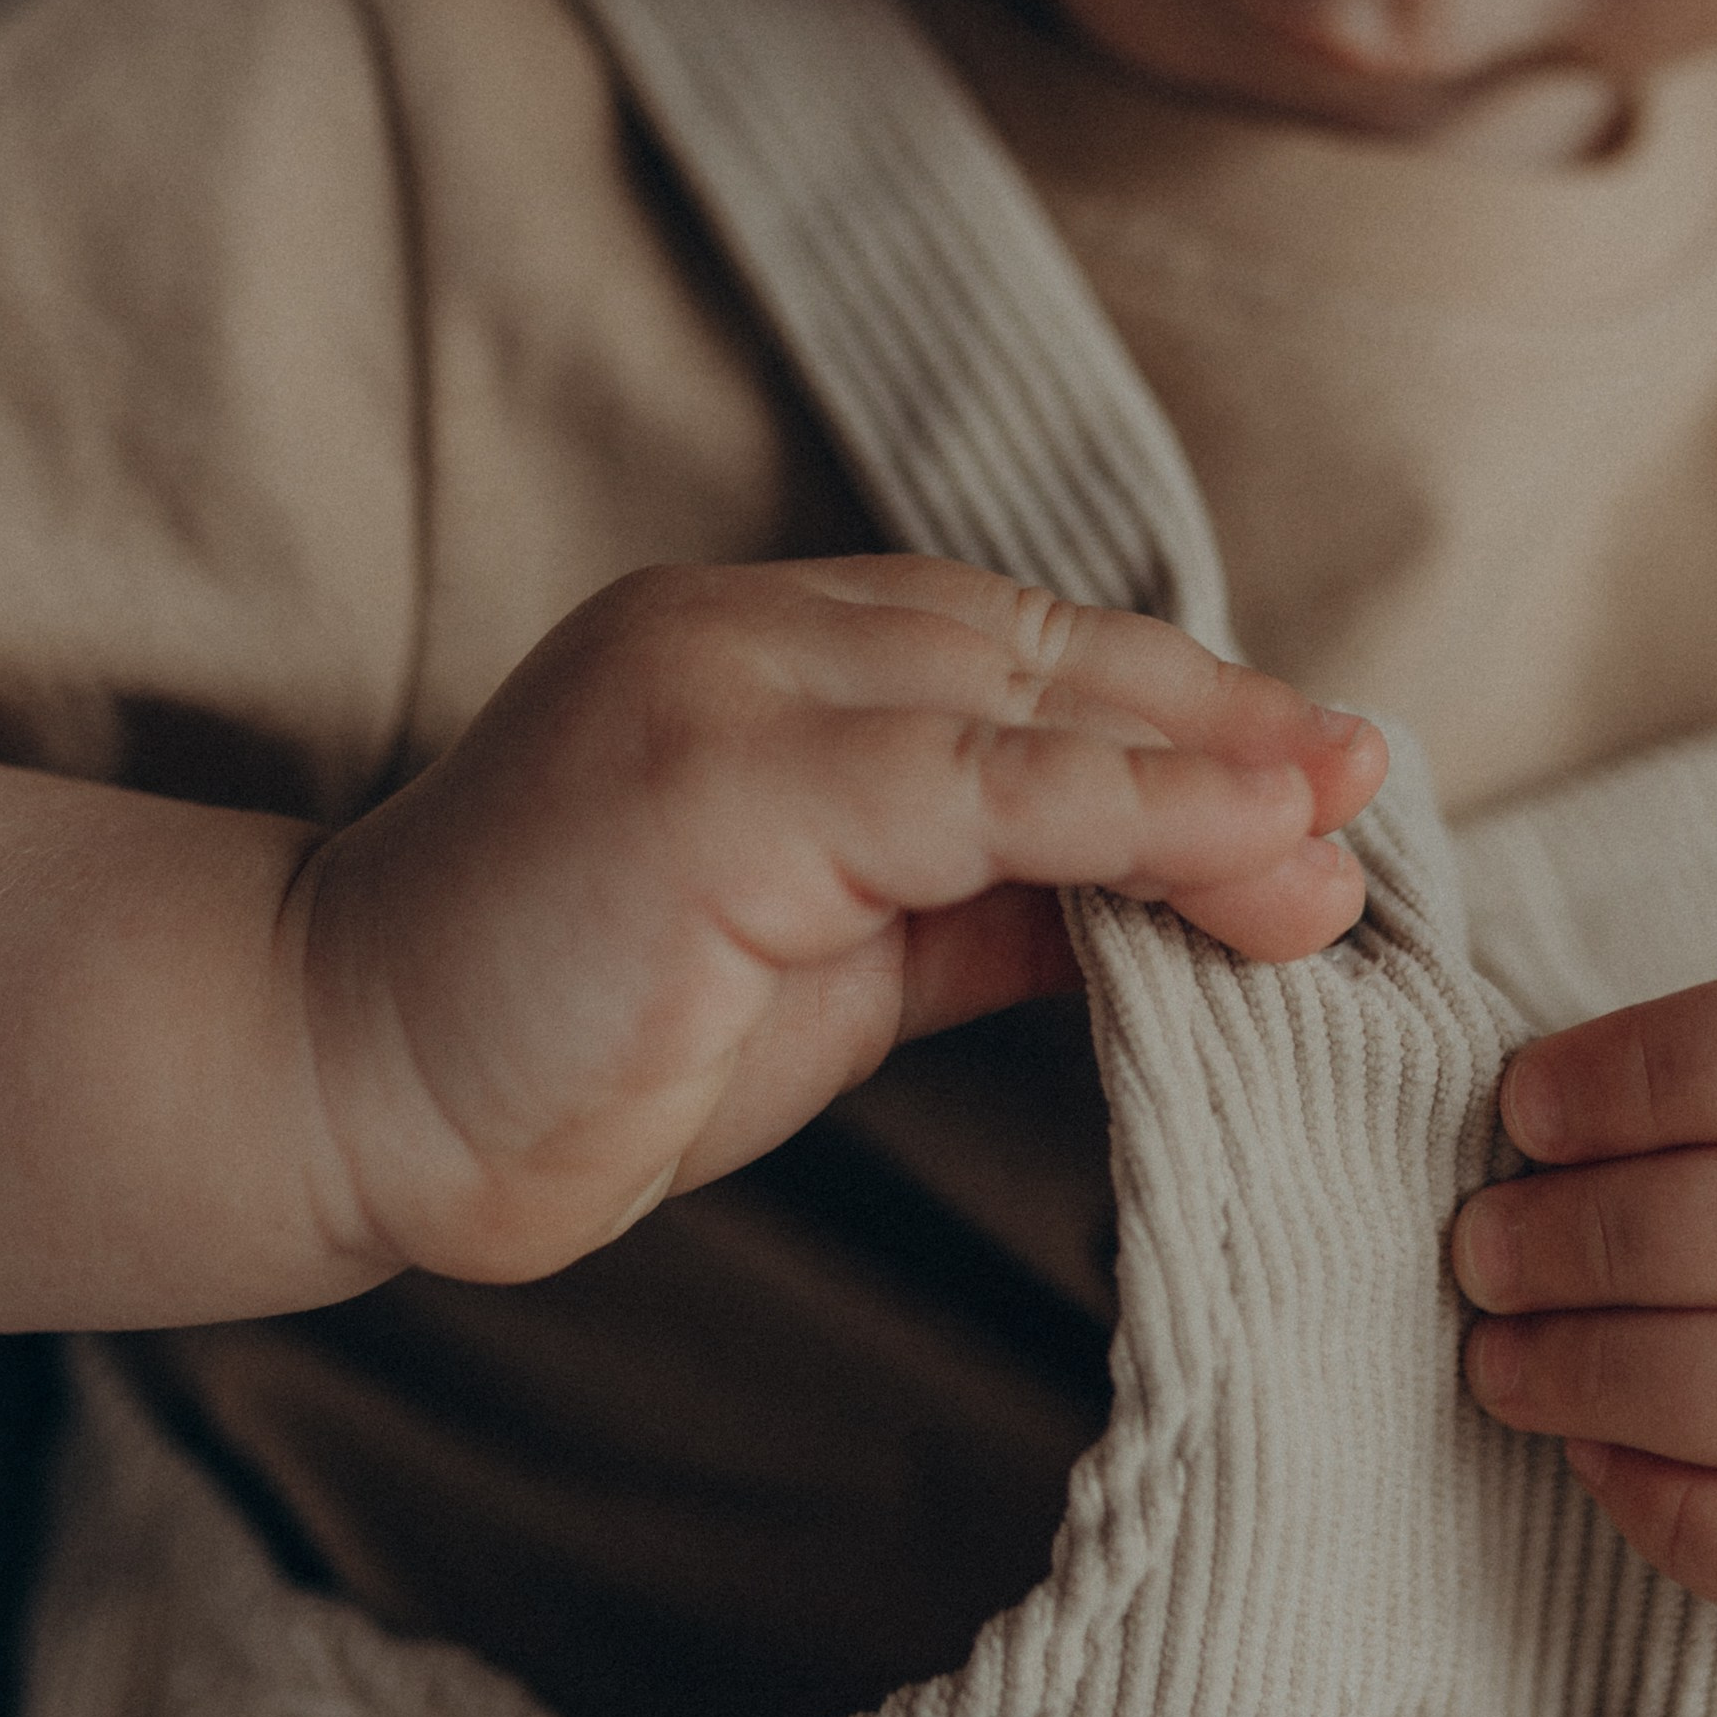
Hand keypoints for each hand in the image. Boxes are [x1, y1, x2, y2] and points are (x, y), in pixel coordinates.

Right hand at [294, 557, 1385, 1287]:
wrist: (344, 1084)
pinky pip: (977, 789)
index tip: (1321, 770)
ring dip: (1211, 770)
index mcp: (770, 650)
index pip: (1021, 653)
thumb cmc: (585, 1032)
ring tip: (1344, 836)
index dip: (1182, 709)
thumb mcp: (838, 957)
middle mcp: (749, 632)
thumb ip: (991, 903)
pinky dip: (1132, 812)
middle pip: (1048, 656)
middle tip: (1373, 792)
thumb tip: (1175, 897)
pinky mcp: (714, 785)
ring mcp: (723, 690)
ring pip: (1029, 703)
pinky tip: (1250, 843)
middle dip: (1227, 730)